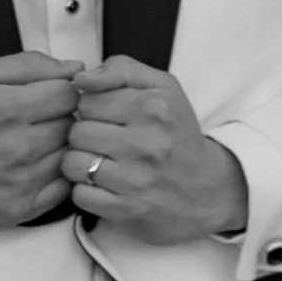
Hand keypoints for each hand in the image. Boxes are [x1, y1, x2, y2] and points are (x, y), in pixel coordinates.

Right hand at [0, 52, 81, 232]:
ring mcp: (23, 181)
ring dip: (57, 148)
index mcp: (8, 109)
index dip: (60, 91)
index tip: (46, 97)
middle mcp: (19, 147)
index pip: (69, 94)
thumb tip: (75, 68)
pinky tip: (33, 168)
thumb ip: (29, 64)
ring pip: (69, 155)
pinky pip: (64, 187)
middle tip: (34, 121)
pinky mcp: (23, 209)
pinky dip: (55, 176)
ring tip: (30, 144)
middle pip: (72, 125)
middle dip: (58, 119)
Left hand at [63, 59, 246, 247]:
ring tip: (99, 163)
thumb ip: (121, 69)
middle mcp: (146, 143)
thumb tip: (80, 78)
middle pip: (76, 132)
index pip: (87, 100)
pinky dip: (86, 191)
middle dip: (84, 136)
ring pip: (72, 163)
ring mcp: (136, 180)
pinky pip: (80, 195)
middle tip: (104, 143)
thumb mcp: (163, 88)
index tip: (107, 118)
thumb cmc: (177, 135)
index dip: (91, 108)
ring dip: (80, 164)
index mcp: (154, 107)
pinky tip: (104, 186)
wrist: (208, 191)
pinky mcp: (127, 211)